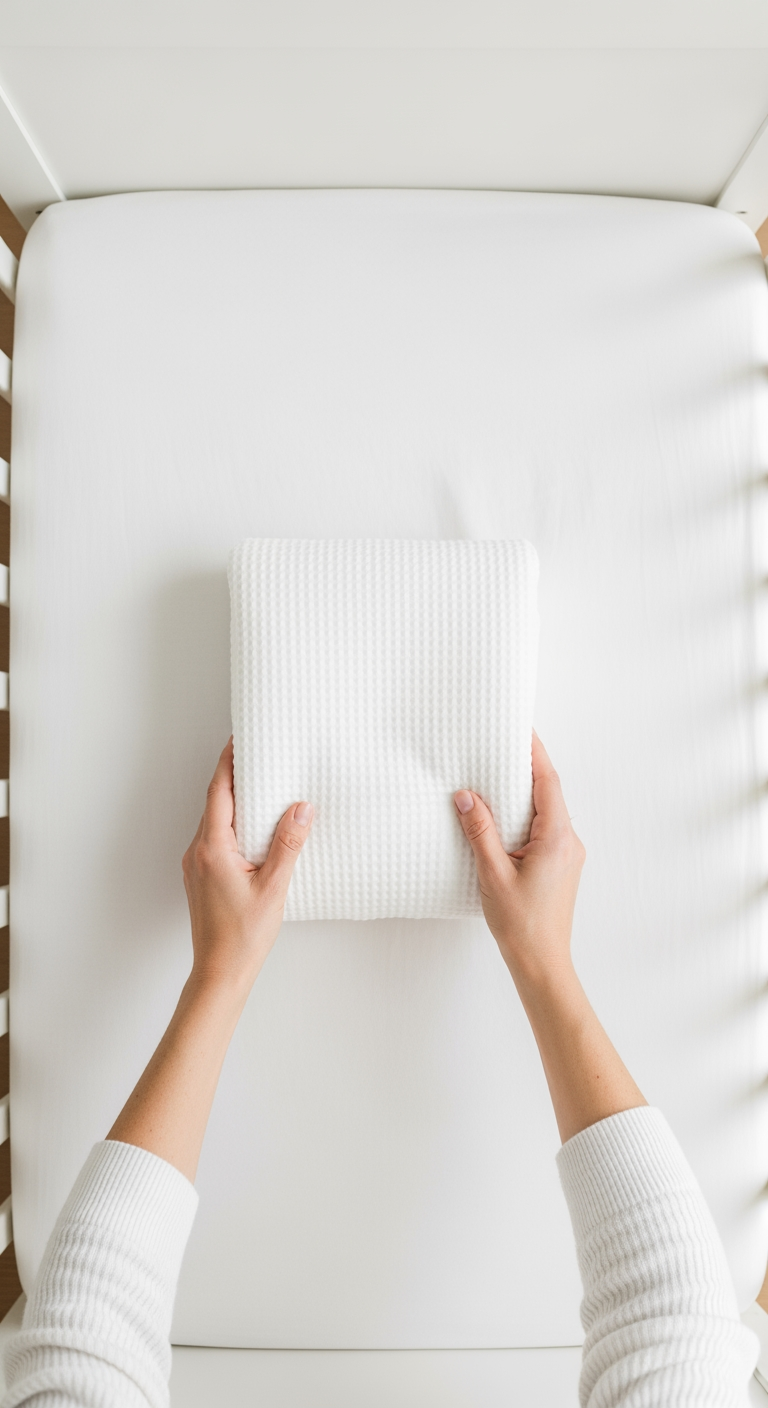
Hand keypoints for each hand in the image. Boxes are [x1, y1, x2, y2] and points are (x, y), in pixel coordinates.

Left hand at [182, 738, 313, 991]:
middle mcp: (197, 851)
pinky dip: (233, 824)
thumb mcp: (274, 887)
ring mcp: (196, 865)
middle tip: (257, 755)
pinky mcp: (201, 877)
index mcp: (212, 848)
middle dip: (234, 776)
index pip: (219, 792)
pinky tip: (254, 829)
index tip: (239, 739)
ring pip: (214, 821)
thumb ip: (287, 845)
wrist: (220, 973)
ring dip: (234, 802)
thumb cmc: (243, 936)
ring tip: (261, 786)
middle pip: (215, 802)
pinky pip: (215, 838)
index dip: (228, 762)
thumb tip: (301, 808)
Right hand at [454, 732, 584, 988]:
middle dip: (527, 767)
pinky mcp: (560, 866)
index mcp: (557, 838)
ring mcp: (567, 855)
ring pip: (548, 811)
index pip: (548, 782)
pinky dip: (526, 814)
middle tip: (503, 745)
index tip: (521, 729)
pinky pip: (545, 828)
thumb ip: (480, 832)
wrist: (542, 963)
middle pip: (549, 792)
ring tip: (499, 775)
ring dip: (526, 792)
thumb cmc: (521, 924)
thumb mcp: (493, 874)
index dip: (535, 753)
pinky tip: (504, 817)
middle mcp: (569, 842)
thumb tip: (466, 796)